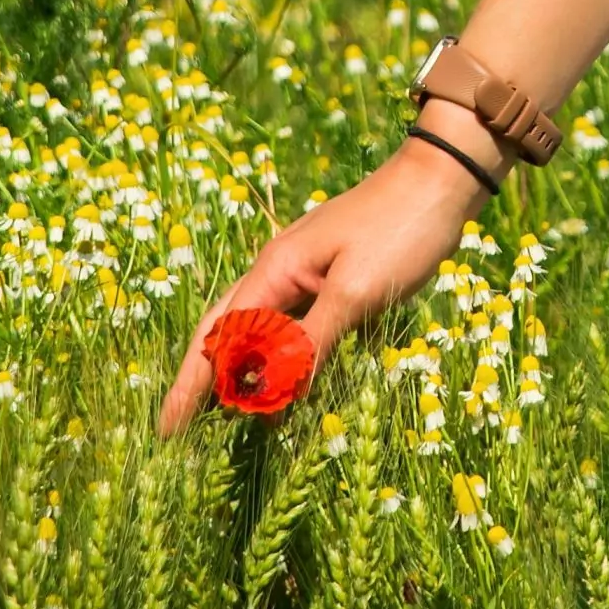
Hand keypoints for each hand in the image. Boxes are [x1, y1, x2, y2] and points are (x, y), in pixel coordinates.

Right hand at [153, 127, 487, 433]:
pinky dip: (281, 355)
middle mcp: (279, 271)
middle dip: (201, 381)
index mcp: (275, 271)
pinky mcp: (333, 276)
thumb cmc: (400, 229)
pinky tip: (285, 380)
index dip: (192, 386)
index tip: (166, 429)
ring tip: (220, 415)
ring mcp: (305, 271)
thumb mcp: (358, 290)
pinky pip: (294, 324)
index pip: (219, 338)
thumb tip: (273, 390)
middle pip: (226, 332)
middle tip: (177, 429)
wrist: (443, 178)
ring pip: (258, 330)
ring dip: (238, 370)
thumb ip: (314, 340)